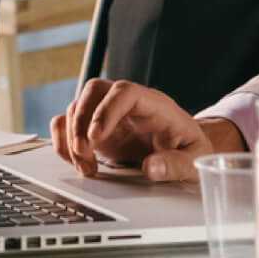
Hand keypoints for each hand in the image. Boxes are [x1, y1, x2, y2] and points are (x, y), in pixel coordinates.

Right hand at [50, 79, 235, 182]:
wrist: (185, 149)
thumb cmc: (190, 149)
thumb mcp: (194, 160)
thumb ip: (176, 165)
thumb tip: (152, 168)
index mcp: (154, 104)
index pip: (126, 91)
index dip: (107, 110)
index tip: (97, 138)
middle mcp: (128, 104)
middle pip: (94, 89)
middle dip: (81, 121)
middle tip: (84, 153)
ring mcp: (110, 113)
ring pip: (78, 105)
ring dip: (72, 137)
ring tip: (87, 167)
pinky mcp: (97, 128)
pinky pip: (69, 121)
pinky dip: (64, 140)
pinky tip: (77, 161)